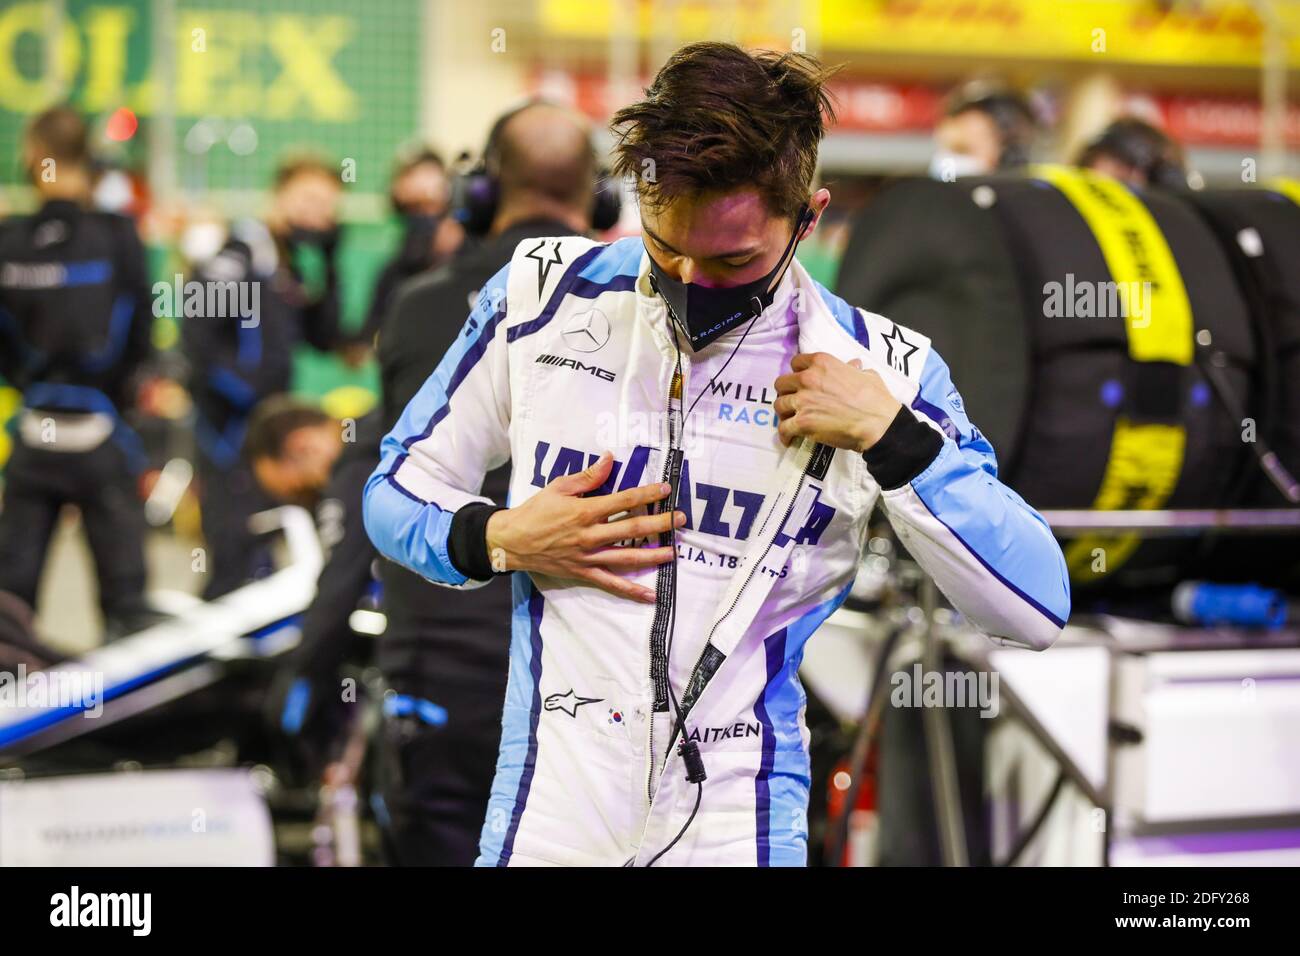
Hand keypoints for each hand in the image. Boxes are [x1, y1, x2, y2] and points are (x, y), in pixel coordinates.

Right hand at [485, 452, 683, 602]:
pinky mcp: (584, 572)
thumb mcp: (558, 487)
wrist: (511, 541)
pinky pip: (611, 583)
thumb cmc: (535, 511)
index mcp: (585, 510)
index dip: (646, 493)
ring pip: (626, 557)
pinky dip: (631, 590)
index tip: (665, 489)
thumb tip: (609, 458)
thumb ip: (587, 476)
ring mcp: (588, 556)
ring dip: (652, 555)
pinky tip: (650, 595)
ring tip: (673, 552)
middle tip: (679, 519)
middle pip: (631, 528)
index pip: (623, 500)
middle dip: (659, 523)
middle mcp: (590, 535)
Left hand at [773, 352, 901, 451]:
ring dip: (784, 413)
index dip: (797, 373)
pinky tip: (789, 439)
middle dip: (786, 393)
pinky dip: (784, 435)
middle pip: (782, 383)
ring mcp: (803, 400)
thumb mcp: (867, 375)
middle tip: (793, 402)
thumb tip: (853, 365)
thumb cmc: (876, 399)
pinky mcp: (802, 422)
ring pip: (779, 405)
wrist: (878, 423)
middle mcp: (808, 378)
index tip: (800, 382)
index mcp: (822, 363)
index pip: (796, 363)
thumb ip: (853, 369)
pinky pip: (783, 428)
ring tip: (791, 421)